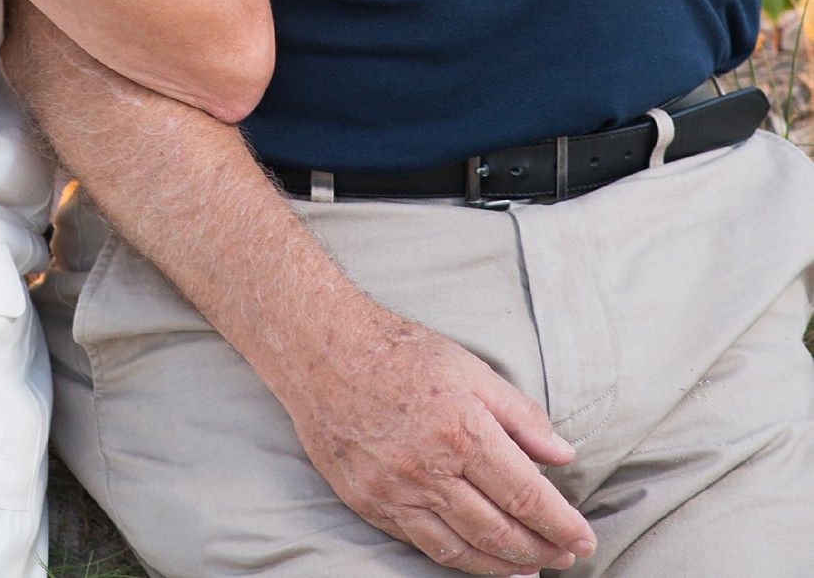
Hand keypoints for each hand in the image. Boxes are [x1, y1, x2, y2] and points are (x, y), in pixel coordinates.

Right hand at [270, 289, 594, 573]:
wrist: (321, 351)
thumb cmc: (398, 352)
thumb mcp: (468, 366)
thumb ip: (519, 414)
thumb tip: (563, 455)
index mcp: (461, 429)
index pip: (526, 495)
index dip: (561, 523)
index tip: (584, 538)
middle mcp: (430, 468)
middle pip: (500, 530)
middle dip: (541, 550)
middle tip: (567, 557)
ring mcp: (397, 492)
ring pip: (464, 549)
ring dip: (505, 566)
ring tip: (532, 569)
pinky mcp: (371, 504)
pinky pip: (424, 545)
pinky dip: (461, 560)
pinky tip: (481, 560)